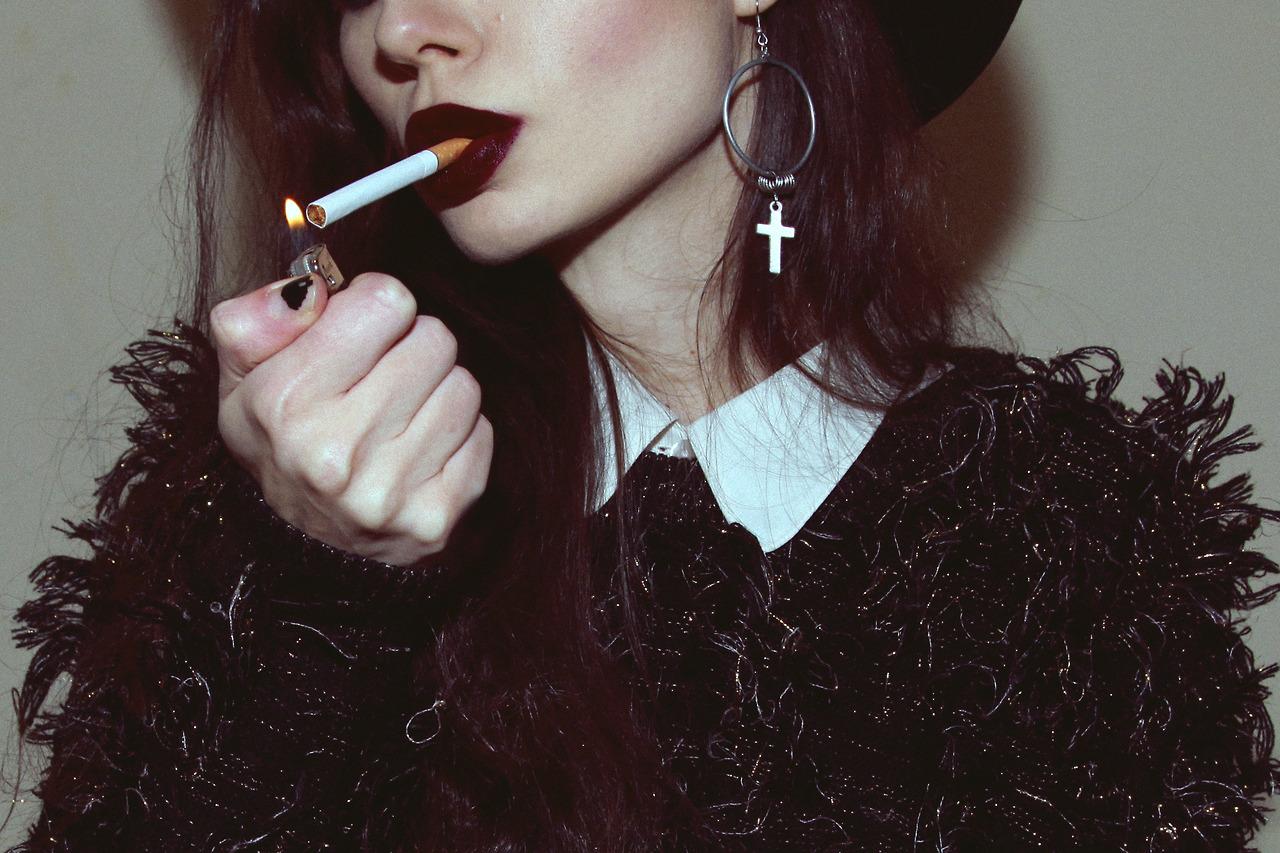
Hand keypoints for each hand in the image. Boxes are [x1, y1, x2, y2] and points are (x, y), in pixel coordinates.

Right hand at [210, 271, 492, 565]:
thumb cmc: (281, 444)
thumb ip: (259, 317)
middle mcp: (336, 453)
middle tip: (383, 377)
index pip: (385, 303)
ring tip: (400, 416)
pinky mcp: (435, 519)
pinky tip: (419, 452)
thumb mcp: (242, 377)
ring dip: (438, 391)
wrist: (304, 547)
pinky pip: (481, 435)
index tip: (361, 331)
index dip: (376, 308)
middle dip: (412, 347)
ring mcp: (388, 493)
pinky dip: (458, 436)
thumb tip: (311, 286)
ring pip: (463, 387)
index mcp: (286, 404)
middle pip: (434, 340)